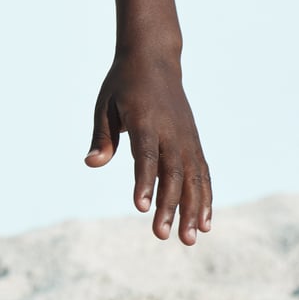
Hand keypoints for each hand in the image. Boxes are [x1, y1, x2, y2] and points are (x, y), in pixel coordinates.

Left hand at [85, 48, 211, 244]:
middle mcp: (171, 132)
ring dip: (193, 210)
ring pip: (193, 179)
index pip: (146, 156)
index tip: (141, 207)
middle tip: (161, 235)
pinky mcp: (195, 143)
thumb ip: (102, 136)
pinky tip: (205, 222)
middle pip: (172, 174)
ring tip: (189, 239)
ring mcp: (187, 138)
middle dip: (169, 207)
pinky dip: (206, 197)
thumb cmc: (123, 84)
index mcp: (145, 121)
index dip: (144, 182)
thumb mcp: (105, 104)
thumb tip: (92, 163)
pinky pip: (203, 174)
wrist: (154, 60)